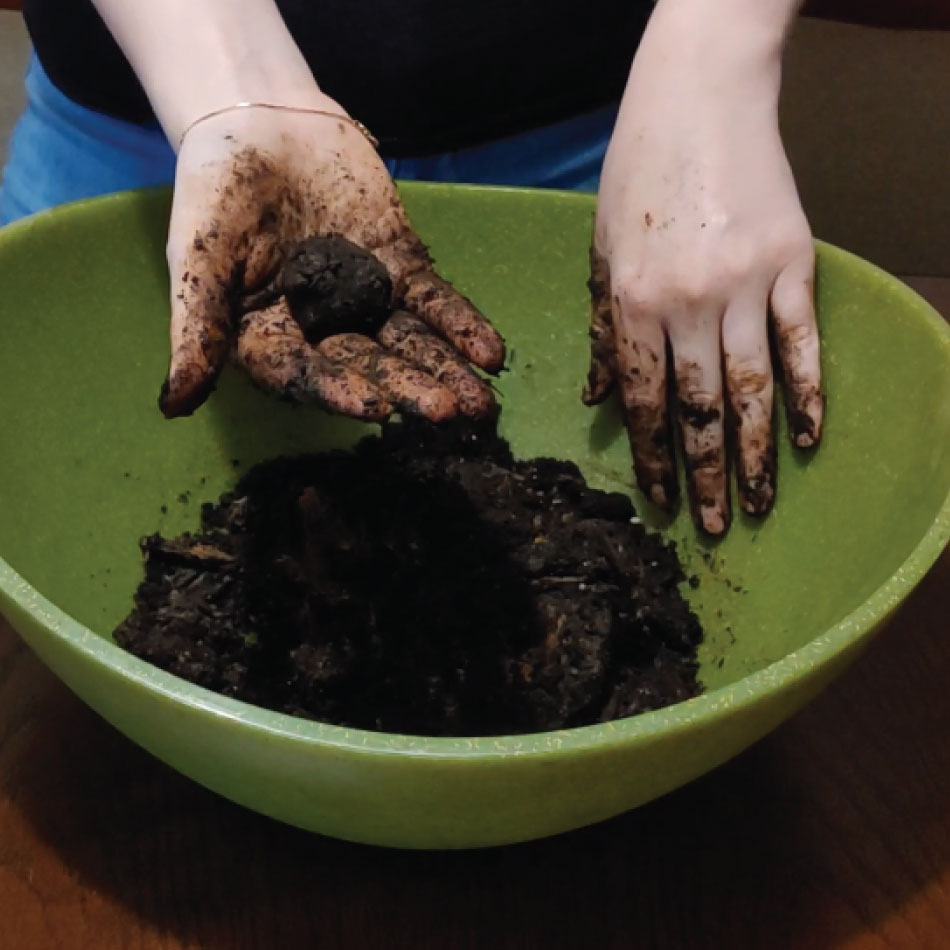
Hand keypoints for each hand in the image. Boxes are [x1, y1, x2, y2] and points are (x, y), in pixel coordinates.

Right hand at [161, 104, 503, 420]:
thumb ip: (196, 328)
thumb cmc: (214, 189)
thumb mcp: (196, 256)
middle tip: (446, 414)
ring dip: (446, 371)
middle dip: (409, 388)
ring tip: (481, 404)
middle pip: (370, 364)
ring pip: (411, 343)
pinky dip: (462, 326)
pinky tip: (491, 355)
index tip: (377, 410)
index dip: (341, 393)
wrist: (261, 119)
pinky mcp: (401, 269)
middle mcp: (323, 330)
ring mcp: (367, 300)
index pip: (308, 376)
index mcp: (270, 339)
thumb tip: (173, 406)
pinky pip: (436, 302)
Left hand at [584, 0, 822, 534]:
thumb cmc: (635, 174)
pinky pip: (803, 342)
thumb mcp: (600, 253)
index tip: (660, 503)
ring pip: (752, 389)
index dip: (651, 460)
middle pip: (699, 409)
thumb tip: (600, 401)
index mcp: (633, 302)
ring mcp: (747, 283)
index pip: (643, 402)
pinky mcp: (794, 262)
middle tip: (714, 528)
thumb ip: (604, 331)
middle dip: (705, 475)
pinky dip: (808, 393)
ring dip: (758, 454)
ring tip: (759, 505)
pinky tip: (807, 439)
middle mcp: (689, 302)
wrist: (698, 96)